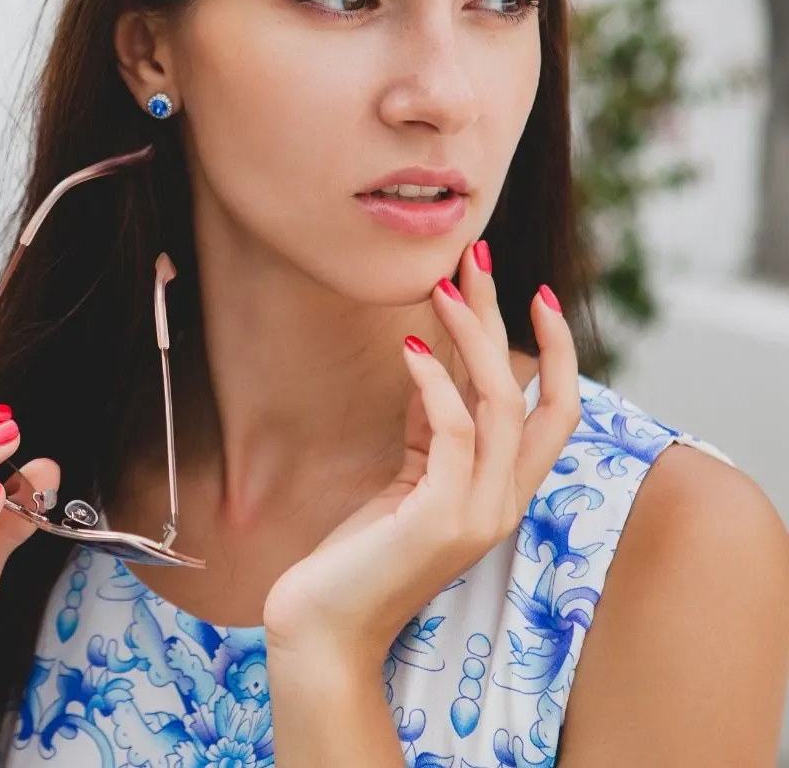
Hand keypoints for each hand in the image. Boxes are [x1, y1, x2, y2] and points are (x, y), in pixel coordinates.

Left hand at [262, 242, 579, 668]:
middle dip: (508, 317)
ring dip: (472, 334)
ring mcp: (480, 513)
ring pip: (501, 402)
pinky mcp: (442, 518)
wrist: (325, 626)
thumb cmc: (363, 549)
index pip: (555, 411)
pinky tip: (410, 347)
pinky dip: (436, 383)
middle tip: (480, 255)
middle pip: (535, 393)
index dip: (555, 351)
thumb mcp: (409, 475)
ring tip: (441, 285)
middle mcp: (505, 501)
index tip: (531, 292)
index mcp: (502, 490)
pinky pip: (454, 431)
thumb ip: (433, 427)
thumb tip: (435, 361)